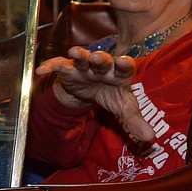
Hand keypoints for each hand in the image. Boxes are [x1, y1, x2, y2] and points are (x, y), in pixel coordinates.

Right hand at [35, 47, 155, 140]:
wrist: (92, 90)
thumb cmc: (112, 95)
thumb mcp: (123, 108)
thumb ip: (135, 121)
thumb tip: (150, 137)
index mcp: (120, 73)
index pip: (125, 66)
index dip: (124, 64)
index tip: (124, 62)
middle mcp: (103, 67)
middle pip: (102, 60)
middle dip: (99, 58)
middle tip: (97, 57)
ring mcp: (85, 67)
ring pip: (82, 59)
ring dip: (79, 55)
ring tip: (74, 53)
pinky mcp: (69, 70)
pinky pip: (59, 66)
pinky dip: (50, 66)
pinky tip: (41, 70)